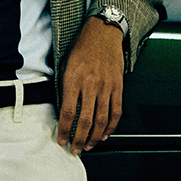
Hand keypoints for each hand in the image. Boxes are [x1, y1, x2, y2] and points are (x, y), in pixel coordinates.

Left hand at [58, 21, 125, 151]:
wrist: (103, 31)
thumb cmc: (82, 47)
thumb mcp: (66, 64)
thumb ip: (65, 88)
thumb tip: (64, 112)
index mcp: (75, 78)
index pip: (68, 112)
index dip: (64, 130)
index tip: (62, 140)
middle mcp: (91, 84)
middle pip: (85, 121)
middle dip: (79, 140)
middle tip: (75, 149)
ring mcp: (106, 86)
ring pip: (101, 120)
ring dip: (94, 137)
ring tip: (88, 146)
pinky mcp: (118, 86)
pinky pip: (116, 112)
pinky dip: (111, 127)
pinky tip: (105, 134)